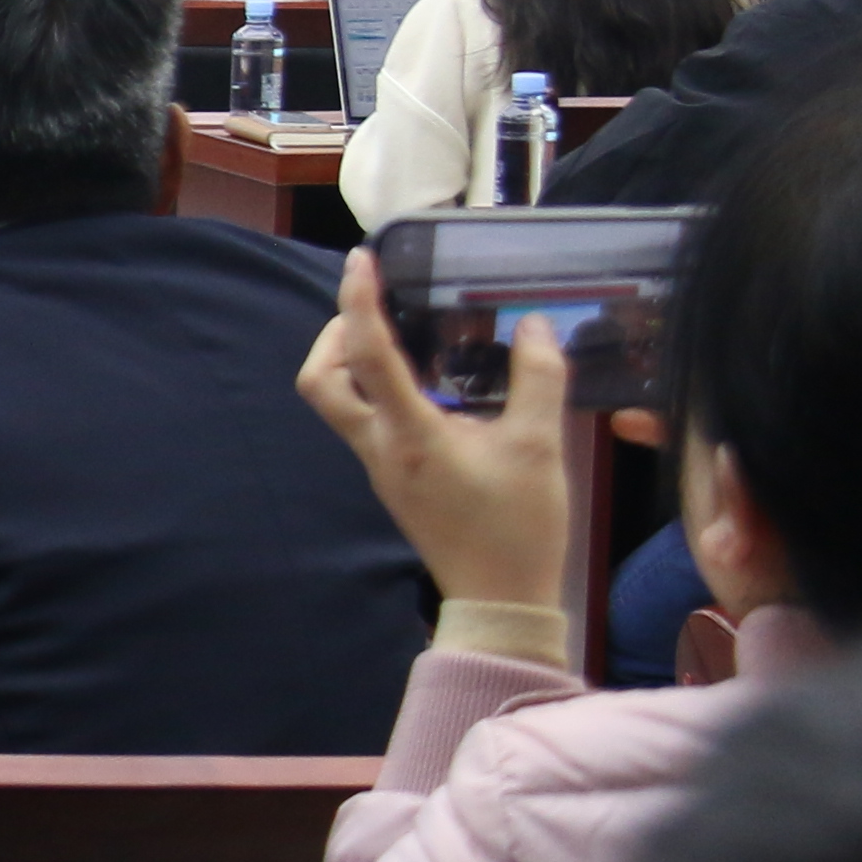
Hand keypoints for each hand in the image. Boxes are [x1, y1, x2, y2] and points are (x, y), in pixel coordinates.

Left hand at [298, 252, 570, 607]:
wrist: (499, 601)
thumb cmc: (519, 529)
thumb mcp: (540, 447)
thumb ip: (539, 379)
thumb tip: (536, 327)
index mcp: (408, 436)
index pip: (366, 355)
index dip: (358, 302)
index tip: (361, 260)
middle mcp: (380, 449)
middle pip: (321, 381)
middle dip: (335, 334)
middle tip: (377, 307)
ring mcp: (381, 466)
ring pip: (340, 402)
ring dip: (355, 360)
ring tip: (405, 334)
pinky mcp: (394, 478)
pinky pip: (368, 420)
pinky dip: (380, 387)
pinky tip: (426, 378)